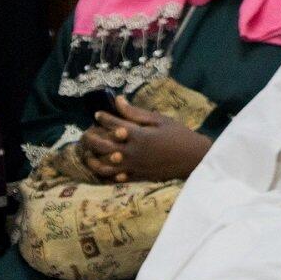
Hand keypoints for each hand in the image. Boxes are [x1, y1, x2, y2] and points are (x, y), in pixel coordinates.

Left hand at [84, 98, 211, 181]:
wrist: (194, 158)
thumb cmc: (179, 135)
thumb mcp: (160, 120)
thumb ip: (136, 112)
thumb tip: (118, 101)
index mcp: (138, 135)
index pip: (112, 124)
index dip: (103, 118)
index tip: (97, 114)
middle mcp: (131, 152)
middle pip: (102, 145)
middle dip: (90, 138)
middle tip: (86, 133)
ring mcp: (133, 166)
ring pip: (103, 166)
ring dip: (92, 160)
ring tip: (88, 154)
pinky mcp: (137, 177)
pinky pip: (115, 178)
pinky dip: (106, 174)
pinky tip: (103, 168)